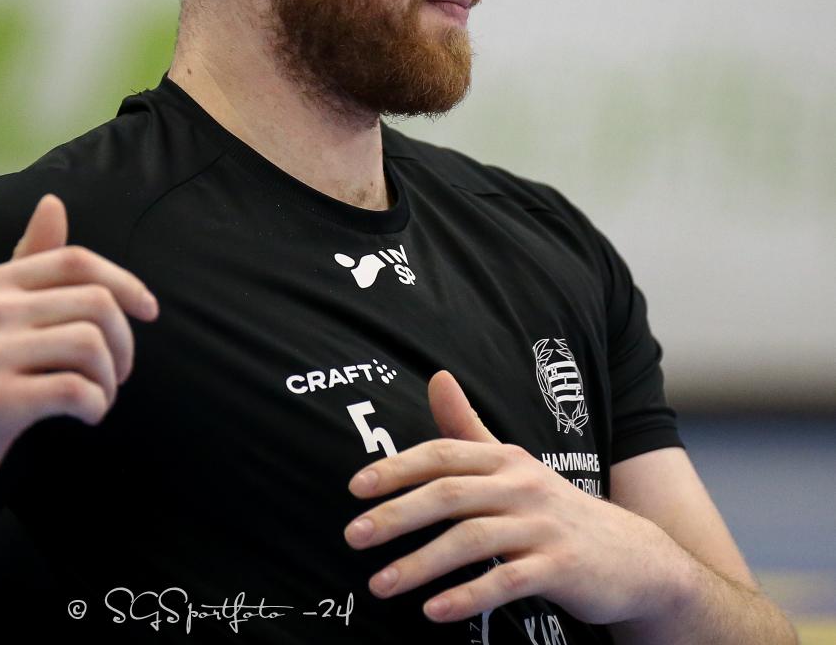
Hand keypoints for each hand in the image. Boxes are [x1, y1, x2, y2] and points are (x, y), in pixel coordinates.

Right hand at [0, 194, 158, 544]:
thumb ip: (28, 258)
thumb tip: (53, 200)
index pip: (77, 261)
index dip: (125, 282)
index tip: (149, 310)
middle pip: (96, 303)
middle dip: (124, 341)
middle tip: (118, 372)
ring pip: (91, 346)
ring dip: (111, 379)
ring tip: (100, 395)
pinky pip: (74, 390)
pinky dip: (96, 404)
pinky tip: (88, 413)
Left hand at [343, 370, 682, 624]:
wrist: (636, 558)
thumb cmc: (556, 510)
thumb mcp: (514, 465)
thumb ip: (468, 429)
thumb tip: (437, 377)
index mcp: (505, 459)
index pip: (442, 454)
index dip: (397, 468)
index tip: (356, 488)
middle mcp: (522, 486)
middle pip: (449, 495)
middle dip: (396, 515)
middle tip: (353, 536)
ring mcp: (543, 527)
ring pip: (471, 541)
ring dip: (420, 564)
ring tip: (380, 584)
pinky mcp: (561, 569)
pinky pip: (506, 582)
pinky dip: (467, 596)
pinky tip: (433, 611)